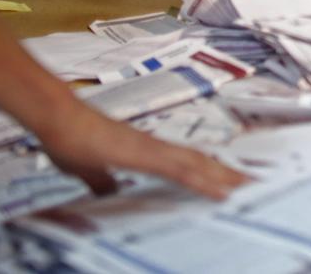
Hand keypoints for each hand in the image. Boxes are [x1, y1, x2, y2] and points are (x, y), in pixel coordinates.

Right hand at [35, 99, 247, 198]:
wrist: (57, 118)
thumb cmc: (69, 139)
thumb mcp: (87, 168)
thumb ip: (102, 179)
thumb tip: (110, 190)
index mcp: (144, 151)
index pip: (185, 163)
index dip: (209, 172)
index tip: (230, 183)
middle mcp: (154, 147)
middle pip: (200, 162)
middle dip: (226, 175)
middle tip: (253, 185)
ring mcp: (151, 149)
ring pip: (197, 164)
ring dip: (223, 178)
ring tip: (248, 188)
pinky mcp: (143, 154)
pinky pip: (181, 171)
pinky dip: (203, 182)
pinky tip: (220, 192)